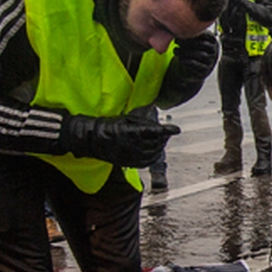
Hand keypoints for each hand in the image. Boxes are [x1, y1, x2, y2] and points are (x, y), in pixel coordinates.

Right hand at [63, 107, 179, 166]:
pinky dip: (153, 156)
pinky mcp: (130, 163)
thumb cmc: (109, 126)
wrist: (94, 139)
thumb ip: (142, 118)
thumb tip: (154, 108)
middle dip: (163, 137)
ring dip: (159, 146)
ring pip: (153, 153)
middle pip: (156, 143)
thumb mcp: (126, 118)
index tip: (176, 129)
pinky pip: (147, 162)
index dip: (166, 130)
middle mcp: (132, 145)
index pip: (154, 131)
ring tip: (160, 140)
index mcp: (131, 132)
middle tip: (165, 132)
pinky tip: (154, 151)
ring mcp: (131, 156)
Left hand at [169, 32, 218, 79]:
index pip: (207, 35)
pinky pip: (197, 65)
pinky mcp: (205, 71)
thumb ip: (190, 33)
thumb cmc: (192, 49)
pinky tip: (180, 58)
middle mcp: (214, 51)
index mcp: (212, 41)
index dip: (194, 33)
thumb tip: (178, 29)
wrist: (194, 67)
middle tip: (177, 40)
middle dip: (188, 41)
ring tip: (176, 50)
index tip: (182, 32)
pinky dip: (187, 61)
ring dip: (186, 52)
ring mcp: (210, 61)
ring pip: (200, 54)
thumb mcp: (193, 39)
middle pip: (203, 44)